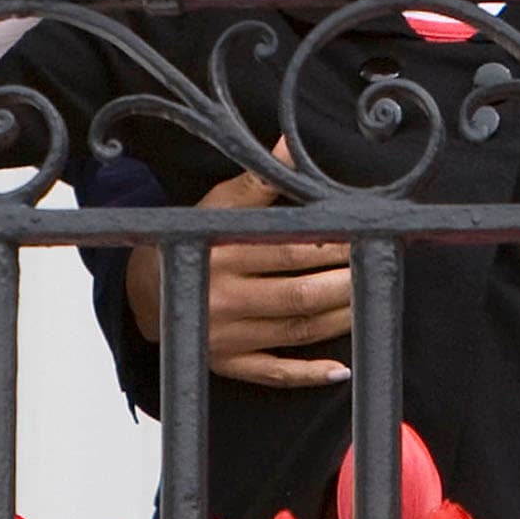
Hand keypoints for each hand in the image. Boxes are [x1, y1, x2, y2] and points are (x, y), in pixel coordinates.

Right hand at [125, 149, 355, 387]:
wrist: (142, 292)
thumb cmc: (189, 241)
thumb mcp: (216, 206)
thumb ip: (258, 180)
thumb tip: (288, 144)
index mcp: (224, 254)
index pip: (291, 250)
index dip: (333, 244)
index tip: (364, 233)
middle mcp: (225, 299)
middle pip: (300, 295)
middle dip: (345, 282)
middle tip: (377, 266)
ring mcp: (227, 337)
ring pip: (297, 331)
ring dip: (341, 318)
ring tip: (371, 299)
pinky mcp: (228, 364)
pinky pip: (273, 375)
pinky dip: (308, 374)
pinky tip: (341, 368)